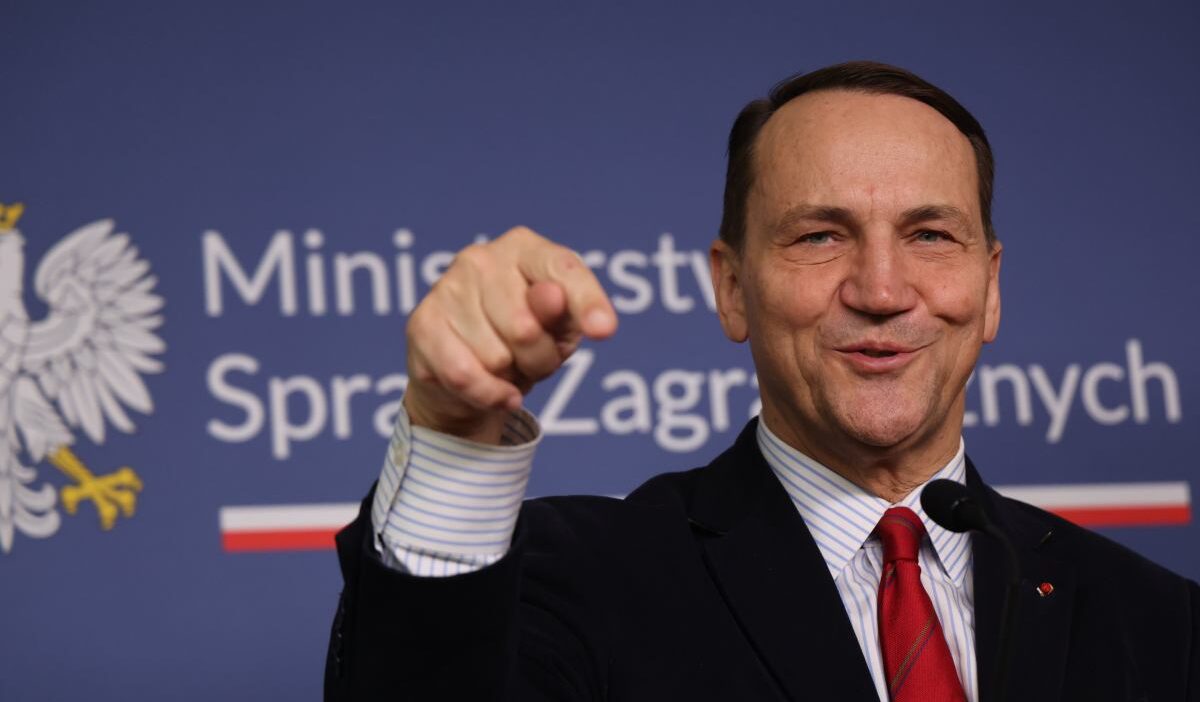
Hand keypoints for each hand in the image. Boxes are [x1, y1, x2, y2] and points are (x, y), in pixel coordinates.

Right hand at [404, 226, 617, 442]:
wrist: (467, 377)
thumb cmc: (525, 342)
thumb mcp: (560, 329)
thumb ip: (566, 311)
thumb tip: (552, 297)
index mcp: (524, 247)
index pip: (562, 270)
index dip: (587, 301)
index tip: (604, 331)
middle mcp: (480, 258)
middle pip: (526, 327)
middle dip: (539, 358)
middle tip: (532, 358)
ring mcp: (446, 288)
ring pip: (496, 357)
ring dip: (509, 377)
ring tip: (505, 366)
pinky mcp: (421, 324)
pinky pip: (465, 375)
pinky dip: (488, 394)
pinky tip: (497, 393)